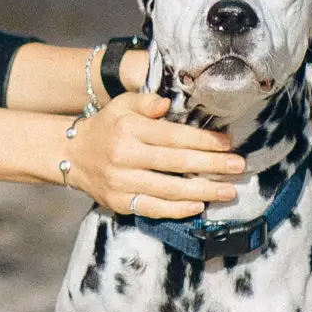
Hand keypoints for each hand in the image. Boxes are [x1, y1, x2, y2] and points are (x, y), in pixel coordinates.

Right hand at [60, 91, 240, 219]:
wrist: (72, 155)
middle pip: (176, 163)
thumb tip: (167, 103)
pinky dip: (178, 209)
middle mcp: (124, 156)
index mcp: (128, 129)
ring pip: (169, 189)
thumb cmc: (107, 126)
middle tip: (239, 167)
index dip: (203, 140)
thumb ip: (146, 101)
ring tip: (229, 190)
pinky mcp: (119, 202)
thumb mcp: (122, 105)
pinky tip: (199, 205)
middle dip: (212, 166)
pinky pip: (153, 208)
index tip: (228, 143)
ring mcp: (121, 182)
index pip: (173, 136)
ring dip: (203, 191)